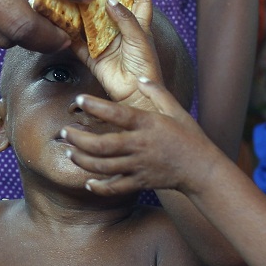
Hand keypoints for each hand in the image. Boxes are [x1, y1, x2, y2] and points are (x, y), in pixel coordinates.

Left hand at [62, 77, 215, 195]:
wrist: (202, 169)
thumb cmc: (190, 136)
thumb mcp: (176, 109)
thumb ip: (157, 92)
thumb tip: (139, 77)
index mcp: (147, 124)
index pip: (116, 113)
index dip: (95, 106)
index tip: (79, 99)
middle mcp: (140, 145)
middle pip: (101, 145)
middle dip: (78, 138)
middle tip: (64, 131)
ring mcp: (138, 166)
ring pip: (103, 166)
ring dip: (82, 160)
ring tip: (69, 151)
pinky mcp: (140, 182)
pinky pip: (115, 187)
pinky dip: (99, 187)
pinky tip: (88, 182)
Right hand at [72, 0, 163, 109]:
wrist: (134, 96)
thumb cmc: (144, 67)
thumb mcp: (139, 38)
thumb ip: (125, 18)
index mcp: (139, 25)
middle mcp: (121, 31)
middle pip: (111, 7)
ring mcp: (105, 43)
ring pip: (91, 22)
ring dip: (82, 11)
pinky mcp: (92, 56)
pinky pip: (77, 43)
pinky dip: (68, 34)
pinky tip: (58, 22)